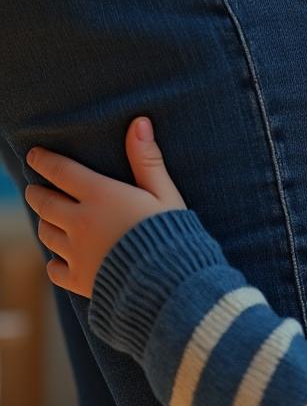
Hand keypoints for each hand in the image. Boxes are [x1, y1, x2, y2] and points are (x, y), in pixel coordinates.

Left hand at [24, 117, 185, 296]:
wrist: (170, 283)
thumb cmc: (173, 235)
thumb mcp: (166, 194)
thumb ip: (148, 160)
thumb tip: (139, 122)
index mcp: (101, 196)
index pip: (60, 171)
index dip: (43, 160)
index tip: (34, 155)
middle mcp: (80, 222)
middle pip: (43, 202)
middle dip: (37, 192)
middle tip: (36, 189)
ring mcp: (76, 252)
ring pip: (45, 233)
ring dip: (46, 223)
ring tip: (51, 220)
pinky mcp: (79, 279)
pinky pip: (54, 269)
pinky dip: (55, 262)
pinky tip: (63, 260)